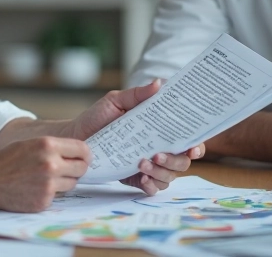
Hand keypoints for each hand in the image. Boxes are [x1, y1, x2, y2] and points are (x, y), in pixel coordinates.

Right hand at [0, 136, 90, 211]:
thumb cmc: (9, 159)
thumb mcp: (32, 143)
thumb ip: (55, 148)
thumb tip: (78, 154)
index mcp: (48, 145)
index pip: (83, 149)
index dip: (84, 154)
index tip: (83, 158)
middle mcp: (51, 164)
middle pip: (81, 168)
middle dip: (76, 169)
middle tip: (66, 169)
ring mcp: (48, 184)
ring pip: (72, 183)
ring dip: (63, 182)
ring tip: (45, 178)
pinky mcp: (44, 200)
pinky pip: (58, 196)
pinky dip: (50, 193)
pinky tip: (35, 188)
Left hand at [67, 79, 205, 194]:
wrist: (75, 138)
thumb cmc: (97, 118)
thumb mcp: (115, 101)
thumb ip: (137, 94)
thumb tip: (158, 83)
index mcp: (158, 129)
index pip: (185, 138)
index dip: (195, 144)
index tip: (192, 146)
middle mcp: (157, 148)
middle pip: (182, 160)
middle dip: (175, 160)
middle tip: (158, 154)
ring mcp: (148, 165)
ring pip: (169, 177)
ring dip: (161, 172)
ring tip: (142, 163)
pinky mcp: (135, 179)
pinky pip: (153, 188)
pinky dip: (152, 185)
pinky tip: (142, 178)